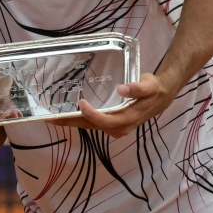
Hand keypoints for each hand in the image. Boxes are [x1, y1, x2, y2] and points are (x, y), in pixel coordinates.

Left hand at [51, 72, 175, 138]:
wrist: (161, 96)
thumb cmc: (154, 89)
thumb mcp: (149, 85)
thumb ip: (137, 88)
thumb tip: (122, 89)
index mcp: (127, 119)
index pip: (105, 120)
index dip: (91, 114)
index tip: (81, 102)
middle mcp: (119, 126)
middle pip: (91, 126)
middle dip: (71, 122)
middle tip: (50, 118)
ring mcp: (115, 126)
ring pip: (90, 125)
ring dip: (72, 121)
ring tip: (53, 116)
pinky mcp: (112, 122)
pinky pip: (93, 122)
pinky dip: (79, 118)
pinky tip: (67, 113)